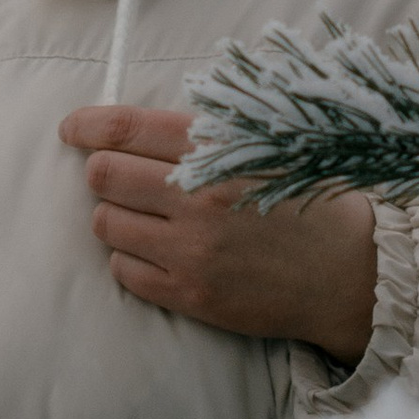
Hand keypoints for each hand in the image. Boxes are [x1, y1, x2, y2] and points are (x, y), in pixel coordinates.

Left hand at [59, 106, 376, 365]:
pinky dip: (131, 259)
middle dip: (104, 172)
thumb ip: (203, 133)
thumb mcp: (264, 145)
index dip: (87, 124)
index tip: (71, 128)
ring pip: (105, 223)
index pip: (126, 128)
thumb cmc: (303, 200)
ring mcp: (191, 249)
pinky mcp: (190, 294)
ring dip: (116, 217)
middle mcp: (198, 197)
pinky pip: (124, 271)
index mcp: (218, 150)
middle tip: (120, 178)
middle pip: (103, 174)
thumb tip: (134, 125)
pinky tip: (159, 253)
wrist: (347, 271)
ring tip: (148, 219)